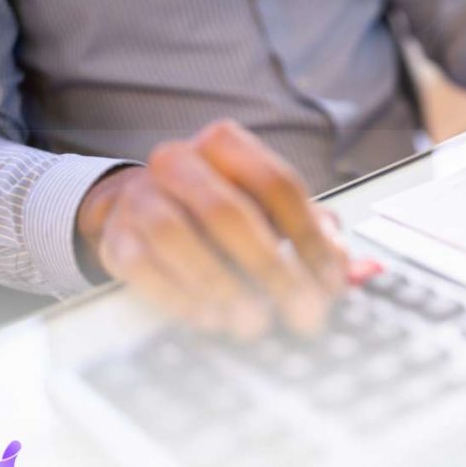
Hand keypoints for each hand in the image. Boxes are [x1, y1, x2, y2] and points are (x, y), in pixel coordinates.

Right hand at [76, 119, 348, 338]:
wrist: (138, 207)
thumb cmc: (221, 210)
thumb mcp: (272, 212)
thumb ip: (314, 232)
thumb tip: (350, 267)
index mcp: (225, 144)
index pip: (277, 185)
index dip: (309, 237)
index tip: (331, 283)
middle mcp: (178, 161)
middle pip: (227, 211)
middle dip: (271, 268)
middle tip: (302, 312)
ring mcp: (140, 196)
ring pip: (177, 236)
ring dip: (222, 284)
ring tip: (256, 323)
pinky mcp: (115, 236)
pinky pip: (142, 266)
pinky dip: (180, 296)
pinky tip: (213, 319)